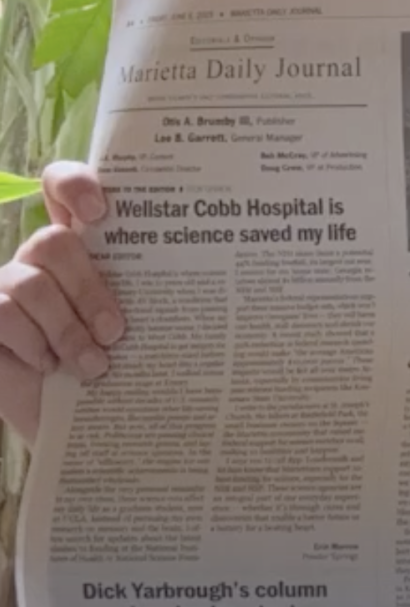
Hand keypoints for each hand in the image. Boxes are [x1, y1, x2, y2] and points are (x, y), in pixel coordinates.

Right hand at [0, 162, 123, 443]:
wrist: (79, 422)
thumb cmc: (115, 363)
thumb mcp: (134, 322)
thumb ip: (144, 289)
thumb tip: (194, 277)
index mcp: (82, 244)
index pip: (62, 185)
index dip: (75, 184)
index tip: (101, 211)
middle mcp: (39, 258)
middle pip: (53, 241)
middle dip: (89, 288)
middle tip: (117, 331)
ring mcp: (6, 285)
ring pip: (30, 283)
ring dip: (67, 329)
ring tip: (94, 365)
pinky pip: (3, 313)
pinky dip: (34, 343)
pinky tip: (50, 367)